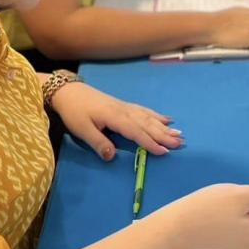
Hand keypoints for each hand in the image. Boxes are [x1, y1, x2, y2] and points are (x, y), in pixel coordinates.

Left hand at [50, 81, 182, 158]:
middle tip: (179, 143)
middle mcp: (124, 110)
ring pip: (148, 117)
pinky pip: (144, 110)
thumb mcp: (82, 129)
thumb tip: (112, 157)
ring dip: (163, 126)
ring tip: (178, 133)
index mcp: (115, 117)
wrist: (69, 91)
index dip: (150, 142)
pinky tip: (165, 119)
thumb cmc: (74, 112)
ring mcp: (125, 107)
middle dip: (163, 135)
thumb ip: (98, 143)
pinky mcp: (123, 105)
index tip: (163, 151)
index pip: (136, 132)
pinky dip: (156, 115)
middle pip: (147, 124)